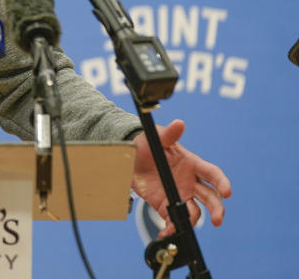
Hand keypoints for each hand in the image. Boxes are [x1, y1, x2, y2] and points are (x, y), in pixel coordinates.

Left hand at [131, 119, 231, 236]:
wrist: (128, 158)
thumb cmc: (146, 144)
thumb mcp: (156, 139)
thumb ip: (168, 134)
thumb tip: (179, 123)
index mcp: (192, 164)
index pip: (212, 174)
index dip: (222, 182)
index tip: (227, 192)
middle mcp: (190, 182)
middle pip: (210, 197)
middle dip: (217, 209)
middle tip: (217, 220)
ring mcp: (179, 195)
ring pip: (194, 211)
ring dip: (191, 220)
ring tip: (181, 226)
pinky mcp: (166, 205)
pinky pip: (174, 219)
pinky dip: (172, 227)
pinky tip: (167, 232)